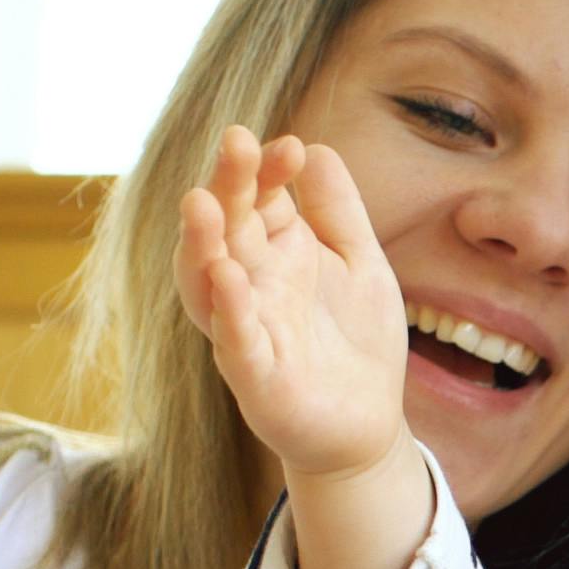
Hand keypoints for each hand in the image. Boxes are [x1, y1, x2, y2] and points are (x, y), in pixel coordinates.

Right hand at [176, 124, 410, 486]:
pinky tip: (230, 278)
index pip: (258, 196)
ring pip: (207, 282)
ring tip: (203, 204)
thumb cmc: (356, 338)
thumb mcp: (359, 261)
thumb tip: (315, 146)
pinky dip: (230, 312)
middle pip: (225, 227)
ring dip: (201, 244)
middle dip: (226, 185)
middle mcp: (249, 282)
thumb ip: (337, 210)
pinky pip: (234, 342)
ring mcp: (245, 329)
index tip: (290, 147)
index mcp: (274, 248)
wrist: (367, 423)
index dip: (266, 169)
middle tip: (235, 144)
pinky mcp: (254, 378)